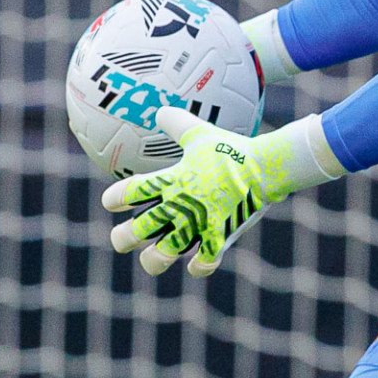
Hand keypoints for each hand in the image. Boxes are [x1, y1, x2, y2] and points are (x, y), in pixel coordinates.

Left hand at [103, 107, 345, 276]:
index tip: (111, 202)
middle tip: (121, 238)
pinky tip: (196, 264)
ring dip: (154, 260)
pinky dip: (199, 266)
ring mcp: (199, 224)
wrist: (265, 167)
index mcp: (171, 180)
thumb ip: (178, 124)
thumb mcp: (201, 133)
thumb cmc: (232, 148)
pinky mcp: (220, 237)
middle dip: (123, 238)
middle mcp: (179, 205)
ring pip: (164, 255)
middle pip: (138, 230)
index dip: (114, 199)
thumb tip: (159, 111)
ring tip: (152, 259)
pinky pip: (204, 262)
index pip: (130, 192)